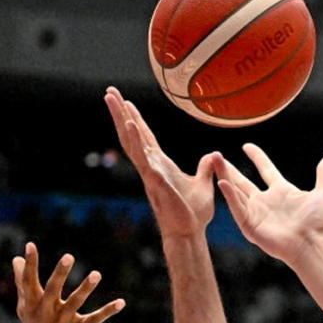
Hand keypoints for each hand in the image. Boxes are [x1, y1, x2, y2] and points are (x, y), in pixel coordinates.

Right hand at [12, 243, 123, 322]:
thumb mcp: (26, 308)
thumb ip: (22, 283)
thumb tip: (15, 259)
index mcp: (31, 305)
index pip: (28, 281)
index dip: (29, 263)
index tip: (30, 245)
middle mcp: (45, 312)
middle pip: (52, 290)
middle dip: (60, 274)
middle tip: (68, 256)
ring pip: (75, 302)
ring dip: (86, 288)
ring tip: (97, 273)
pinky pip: (95, 319)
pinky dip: (108, 311)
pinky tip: (122, 302)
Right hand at [105, 86, 213, 237]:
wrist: (190, 231)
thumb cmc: (194, 212)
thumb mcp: (203, 183)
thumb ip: (205, 168)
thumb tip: (213, 154)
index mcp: (160, 163)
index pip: (145, 135)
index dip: (135, 118)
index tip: (125, 100)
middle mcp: (151, 165)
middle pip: (131, 134)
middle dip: (120, 112)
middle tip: (109, 90)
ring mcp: (150, 172)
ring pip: (132, 142)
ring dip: (122, 120)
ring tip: (114, 100)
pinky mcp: (156, 181)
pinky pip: (143, 158)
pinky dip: (136, 141)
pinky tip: (129, 126)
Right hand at [211, 145, 322, 264]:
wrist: (312, 243)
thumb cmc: (319, 222)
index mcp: (282, 191)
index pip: (266, 170)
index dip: (257, 157)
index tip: (247, 146)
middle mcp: (266, 201)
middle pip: (243, 181)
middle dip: (229, 169)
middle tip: (215, 155)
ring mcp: (257, 213)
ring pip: (235, 191)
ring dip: (224, 176)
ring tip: (214, 161)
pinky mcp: (250, 225)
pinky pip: (237, 207)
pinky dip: (229, 196)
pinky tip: (222, 182)